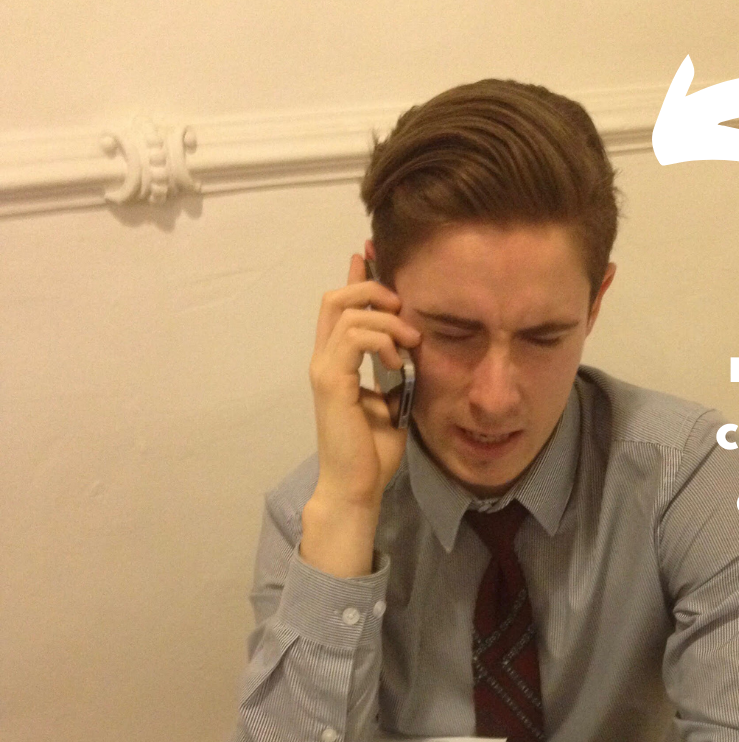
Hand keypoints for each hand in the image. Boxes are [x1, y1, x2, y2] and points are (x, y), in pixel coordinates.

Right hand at [300, 252, 421, 576]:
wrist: (357, 485)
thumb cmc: (372, 453)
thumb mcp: (393, 403)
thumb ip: (394, 376)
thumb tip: (410, 353)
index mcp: (336, 363)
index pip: (339, 308)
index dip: (356, 279)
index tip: (370, 256)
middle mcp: (324, 360)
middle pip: (336, 298)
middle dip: (372, 290)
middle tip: (402, 306)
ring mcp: (324, 369)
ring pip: (347, 312)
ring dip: (386, 319)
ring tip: (410, 342)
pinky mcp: (331, 381)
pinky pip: (355, 337)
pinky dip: (381, 340)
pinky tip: (397, 359)